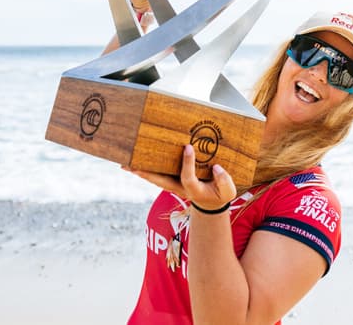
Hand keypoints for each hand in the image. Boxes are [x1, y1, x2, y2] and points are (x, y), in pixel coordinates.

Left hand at [122, 145, 236, 209]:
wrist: (211, 204)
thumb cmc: (220, 194)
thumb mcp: (228, 191)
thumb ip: (224, 180)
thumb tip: (217, 168)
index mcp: (193, 190)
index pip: (187, 176)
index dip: (187, 163)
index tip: (188, 147)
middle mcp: (179, 188)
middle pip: (160, 181)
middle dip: (145, 173)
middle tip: (130, 166)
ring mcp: (174, 185)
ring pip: (154, 178)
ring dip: (140, 172)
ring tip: (124, 164)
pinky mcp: (171, 180)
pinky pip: (156, 175)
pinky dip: (145, 170)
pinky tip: (134, 163)